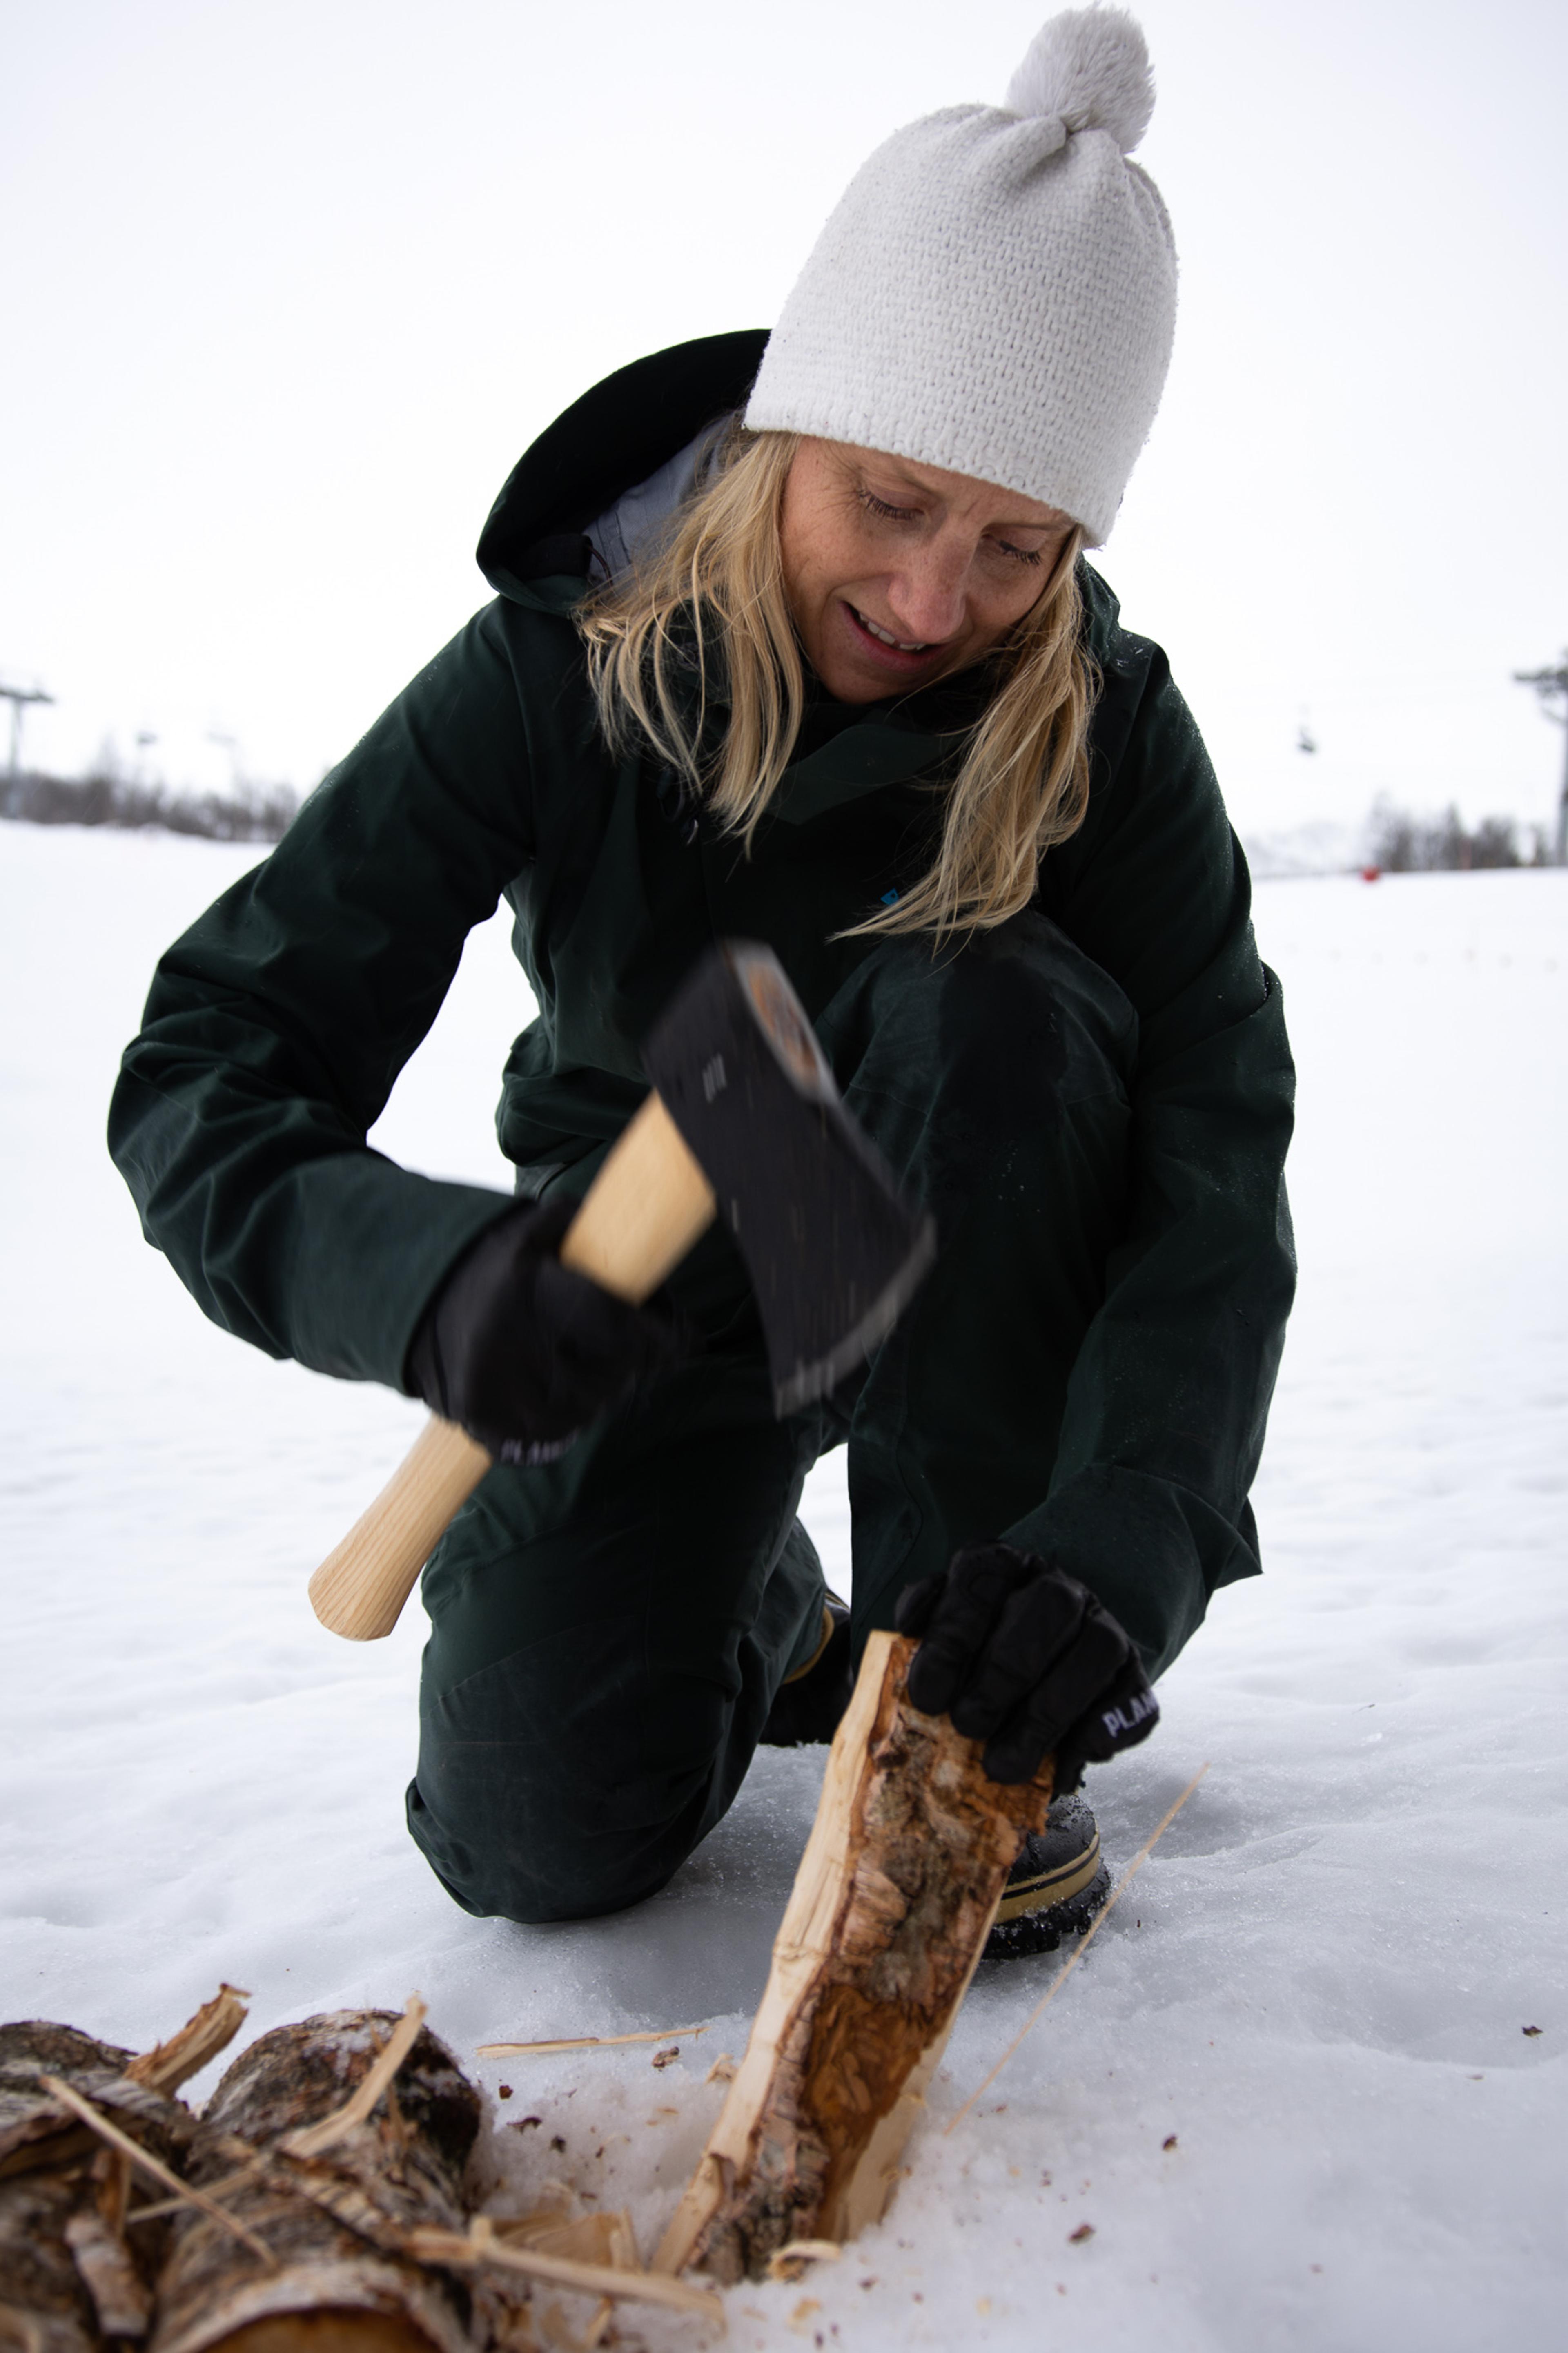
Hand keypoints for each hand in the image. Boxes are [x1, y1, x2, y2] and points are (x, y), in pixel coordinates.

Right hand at [406, 1196, 682, 1462]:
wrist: (413, 1296)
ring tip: (584, 1359)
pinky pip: (550, 1435)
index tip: (686, 1340)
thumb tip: (657, 1265)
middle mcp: (509, 1347)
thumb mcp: (539, 1228)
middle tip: (629, 1343)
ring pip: (585, 1411)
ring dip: (601, 1391)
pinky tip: (560, 1386)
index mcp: (528, 1291)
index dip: (665, 1340)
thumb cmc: (491, 1259)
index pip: (620, 1329)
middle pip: (609, 1376)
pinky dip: (568, 1416)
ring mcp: (493, 1391)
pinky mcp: (482, 1421)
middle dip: (631, 1361)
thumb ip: (594, 1236)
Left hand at [895, 1542, 1157, 1785]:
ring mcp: (1104, 1627)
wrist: (1041, 1664)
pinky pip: (1131, 1700)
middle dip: (1003, 1675)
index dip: (954, 1637)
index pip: (982, 1578)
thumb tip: (909, 1630)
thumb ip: (921, 1627)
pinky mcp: (1134, 1677)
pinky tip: (1061, 1766)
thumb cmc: (976, 1652)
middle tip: (968, 1727)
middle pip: (1046, 1611)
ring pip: (1095, 1653)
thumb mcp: (940, 1631)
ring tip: (1002, 1766)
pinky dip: (1096, 1736)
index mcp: (1005, 1565)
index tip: (929, 1697)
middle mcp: (1060, 1587)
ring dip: (1045, 1717)